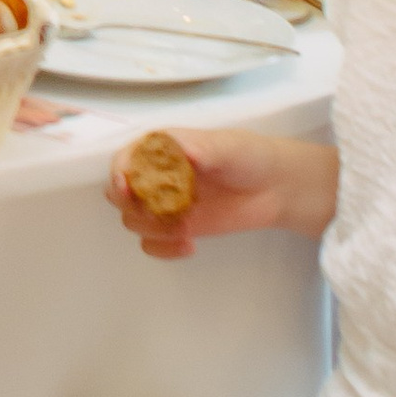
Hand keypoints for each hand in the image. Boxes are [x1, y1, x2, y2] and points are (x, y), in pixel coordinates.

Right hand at [106, 125, 336, 261]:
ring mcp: (164, 204)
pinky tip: (188, 246)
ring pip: (134, 221)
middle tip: (162, 214)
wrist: (276, 188)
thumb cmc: (250, 157)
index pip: (124, 160)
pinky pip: (152, 244)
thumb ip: (201, 148)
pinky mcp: (177, 228)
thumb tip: (177, 150)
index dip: (119, 173)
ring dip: (154, 229)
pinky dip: (164, 249)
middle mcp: (155, 176)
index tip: (127, 189)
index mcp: (160, 150)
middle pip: (119, 194)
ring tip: (185, 231)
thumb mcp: (227, 147)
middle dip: (135, 207)